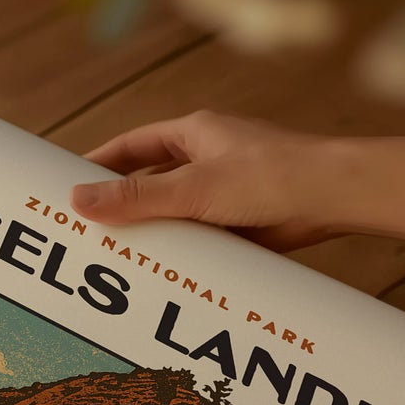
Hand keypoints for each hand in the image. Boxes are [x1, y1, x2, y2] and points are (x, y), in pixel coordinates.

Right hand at [70, 110, 338, 249]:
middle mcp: (208, 158)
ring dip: (151, 231)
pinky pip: (197, 235)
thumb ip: (135, 197)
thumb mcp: (192, 188)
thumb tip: (77, 199)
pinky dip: (179, 250)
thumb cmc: (272, 176)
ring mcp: (224, 191)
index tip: (68, 184)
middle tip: (84, 227)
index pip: (132, 146)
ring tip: (115, 256)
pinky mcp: (239, 221)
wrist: (335, 198)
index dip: (99, 163)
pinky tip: (161, 270)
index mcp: (195, 134)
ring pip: (173, 211)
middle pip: (150, 180)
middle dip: (120, 203)